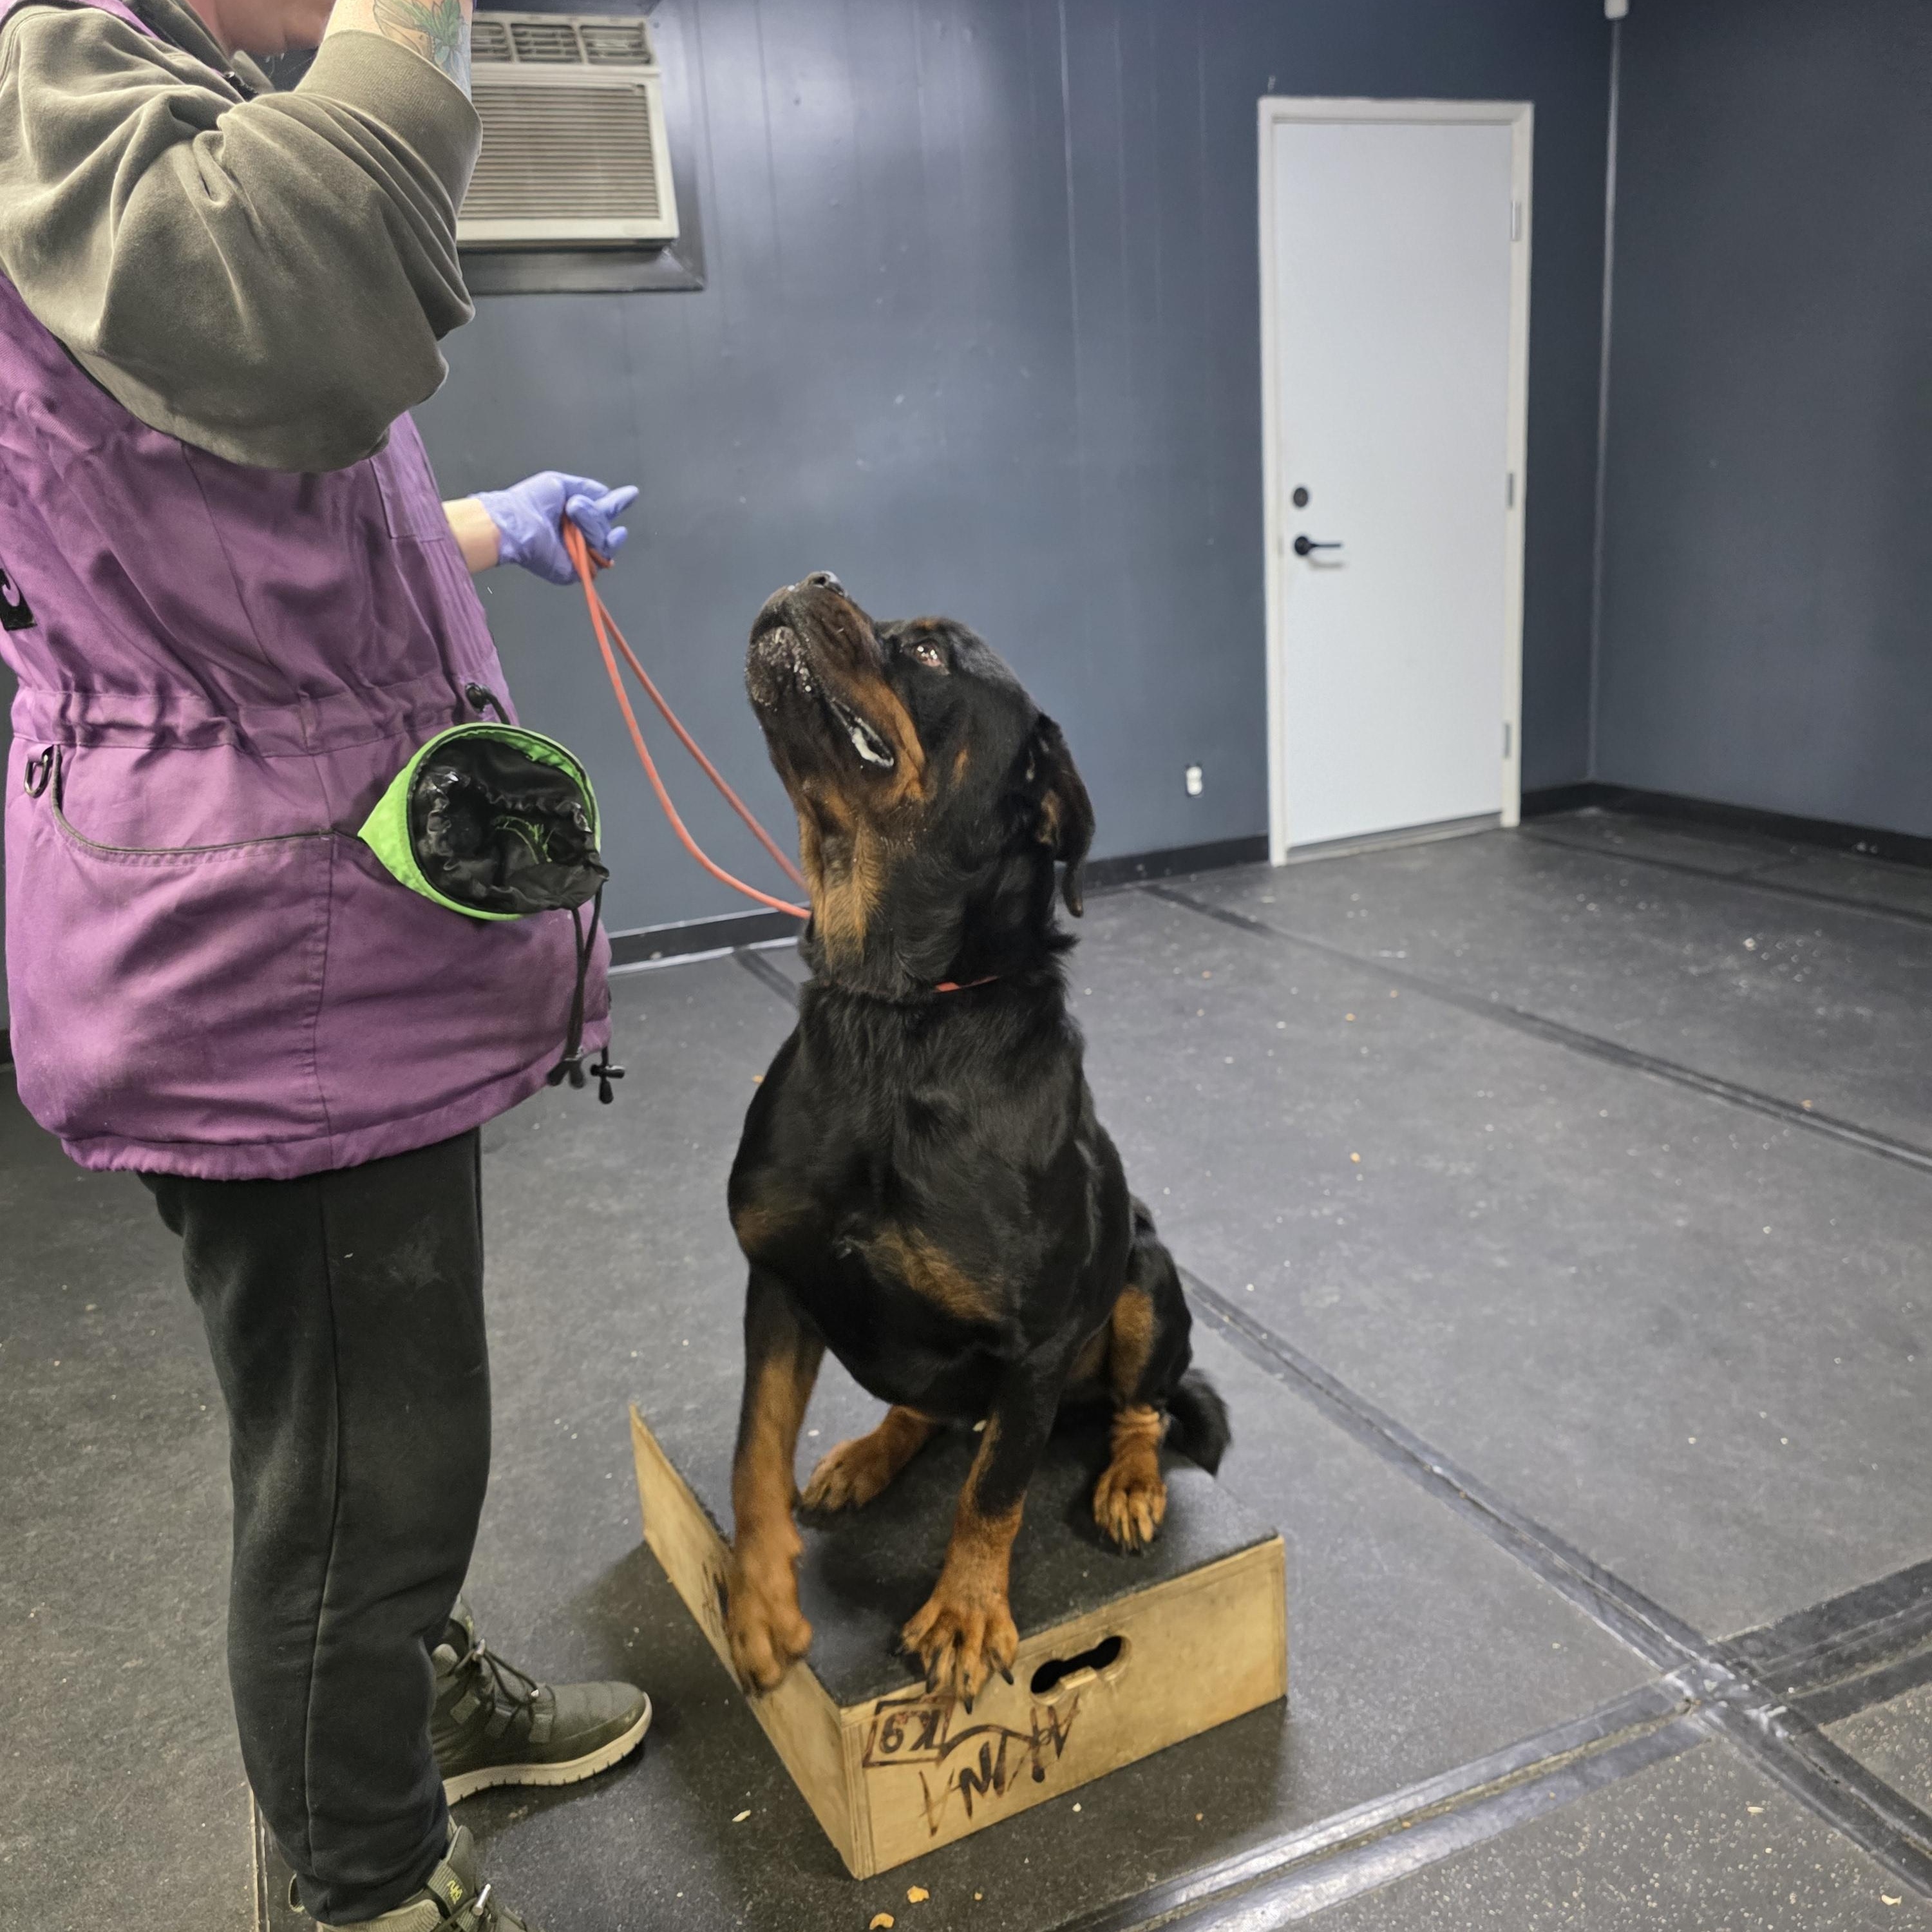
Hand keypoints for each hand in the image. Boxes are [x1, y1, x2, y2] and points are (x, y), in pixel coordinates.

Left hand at [473, 471, 638, 585]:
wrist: (519, 523)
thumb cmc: (531, 501)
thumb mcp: (559, 483)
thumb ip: (586, 487)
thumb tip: (607, 493)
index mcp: (576, 512)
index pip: (603, 508)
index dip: (619, 502)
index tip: (632, 494)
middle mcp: (580, 533)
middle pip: (607, 523)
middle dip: (595, 513)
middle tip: (574, 507)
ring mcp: (581, 551)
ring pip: (607, 540)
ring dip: (594, 526)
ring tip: (574, 516)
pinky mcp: (579, 568)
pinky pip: (602, 558)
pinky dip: (599, 545)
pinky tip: (595, 538)